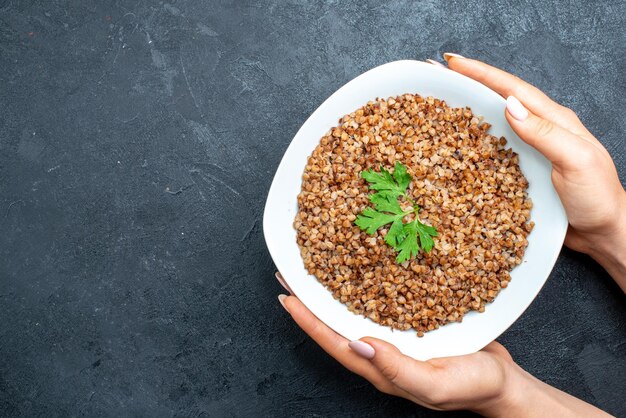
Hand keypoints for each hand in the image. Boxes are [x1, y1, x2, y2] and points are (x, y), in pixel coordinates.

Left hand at [275, 273, 610, 416]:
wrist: (503, 383)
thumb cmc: (474, 386)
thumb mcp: (436, 384)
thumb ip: (398, 369)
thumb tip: (360, 345)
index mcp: (381, 369)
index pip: (334, 342)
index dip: (308, 321)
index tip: (286, 297)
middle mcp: (380, 354)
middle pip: (335, 326)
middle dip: (310, 303)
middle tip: (289, 277)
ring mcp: (393, 340)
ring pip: (352, 314)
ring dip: (330, 294)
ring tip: (313, 271)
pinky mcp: (408, 327)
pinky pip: (378, 306)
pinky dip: (362, 289)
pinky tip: (358, 274)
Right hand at [442, 54, 625, 288]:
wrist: (603, 232)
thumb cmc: (597, 198)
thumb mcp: (576, 161)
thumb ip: (545, 133)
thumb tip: (509, 106)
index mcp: (555, 121)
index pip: (513, 90)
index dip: (483, 74)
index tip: (454, 62)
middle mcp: (540, 132)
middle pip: (500, 101)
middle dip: (470, 85)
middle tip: (441, 76)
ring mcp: (530, 152)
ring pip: (494, 126)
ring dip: (468, 113)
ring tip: (442, 106)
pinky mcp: (521, 173)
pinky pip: (493, 153)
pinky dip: (473, 145)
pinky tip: (457, 148)